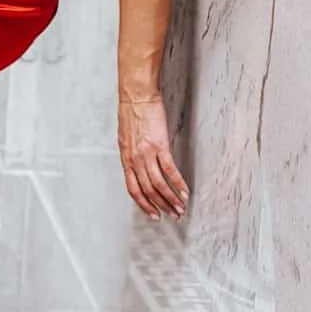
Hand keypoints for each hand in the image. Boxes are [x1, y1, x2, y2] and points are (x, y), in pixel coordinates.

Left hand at [117, 92, 187, 220]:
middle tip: (171, 215)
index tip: (153, 214)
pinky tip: (185, 191)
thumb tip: (137, 166)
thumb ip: (131, 154)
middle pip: (147, 190)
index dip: (143, 204)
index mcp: (125, 158)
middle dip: (160, 206)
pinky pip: (170, 170)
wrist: (136, 95)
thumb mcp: (125, 137)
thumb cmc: (131, 112)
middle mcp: (134, 159)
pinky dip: (178, 184)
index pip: (133, 188)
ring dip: (171, 199)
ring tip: (180, 208)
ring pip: (159, 184)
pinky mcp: (160, 146)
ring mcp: (146, 154)